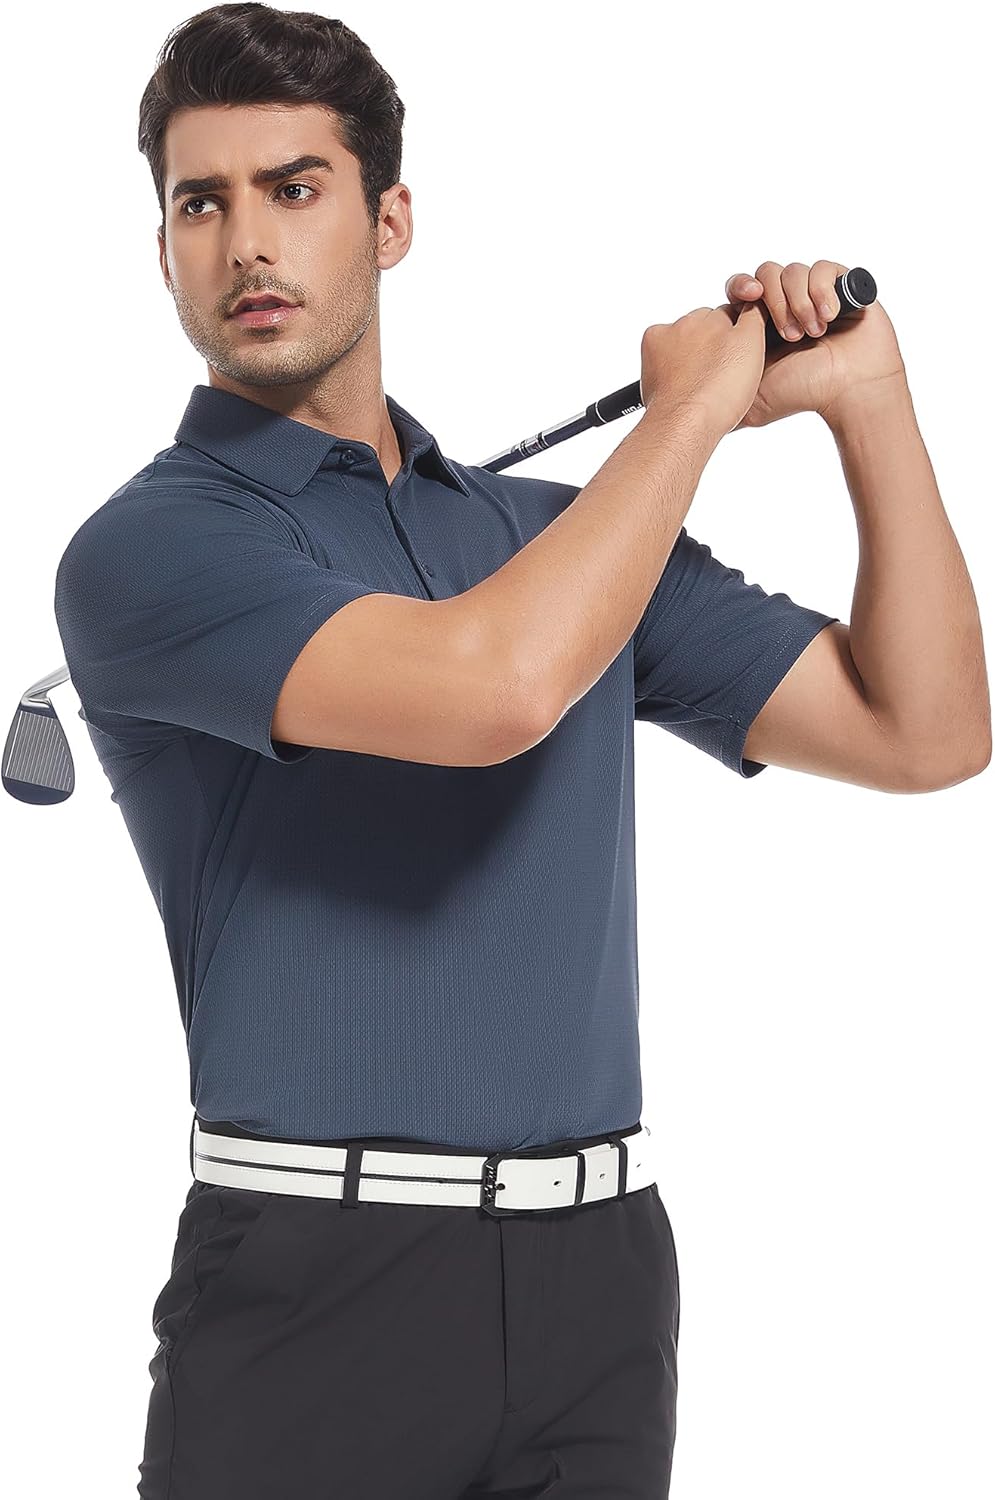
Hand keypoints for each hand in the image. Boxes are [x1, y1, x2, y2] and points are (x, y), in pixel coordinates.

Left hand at [724, 259, 908, 428]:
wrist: (848, 393)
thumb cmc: (802, 394)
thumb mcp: (748, 400)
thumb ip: (717, 394)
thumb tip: (682, 402)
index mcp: (761, 323)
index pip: (743, 288)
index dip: (741, 286)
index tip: (746, 295)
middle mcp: (786, 304)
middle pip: (766, 273)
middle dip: (774, 301)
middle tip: (787, 335)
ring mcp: (814, 294)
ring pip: (793, 270)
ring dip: (799, 302)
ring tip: (810, 334)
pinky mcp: (843, 286)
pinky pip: (824, 268)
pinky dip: (823, 291)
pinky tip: (828, 319)